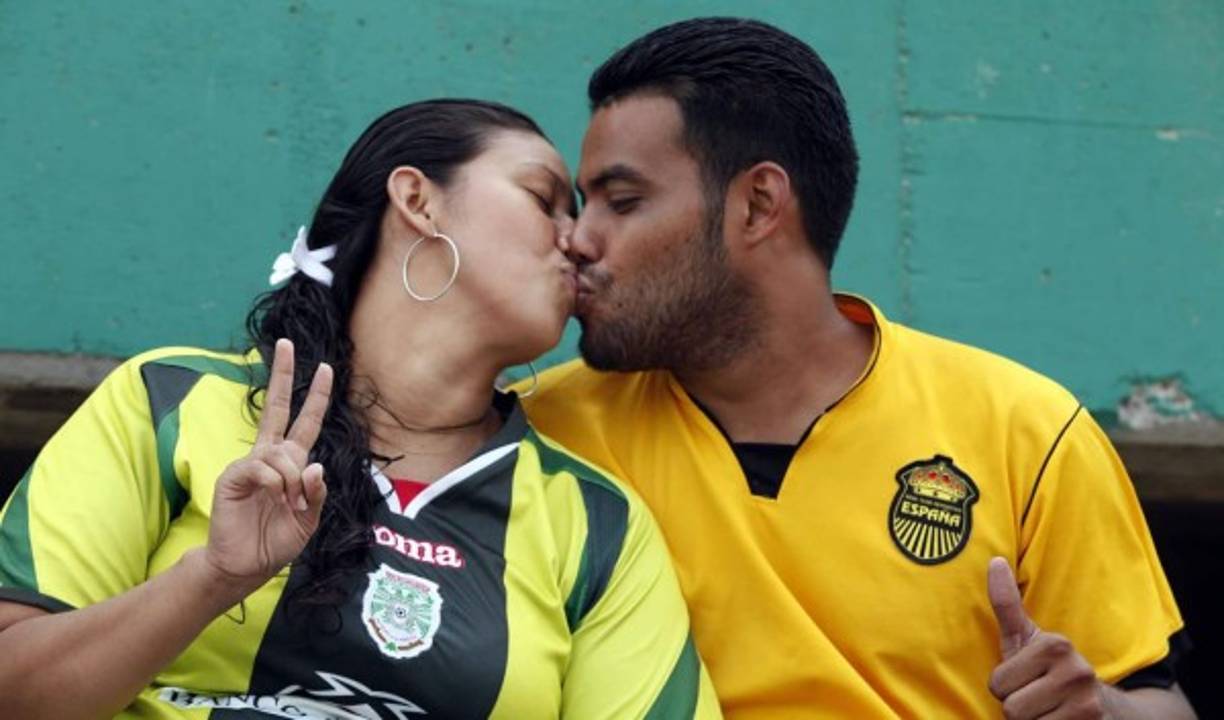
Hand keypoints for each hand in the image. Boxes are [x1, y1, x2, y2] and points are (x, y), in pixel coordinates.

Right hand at [204, 339, 333, 592]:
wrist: (246, 565)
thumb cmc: (276, 542)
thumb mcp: (309, 520)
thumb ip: (317, 495)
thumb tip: (316, 465)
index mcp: (291, 464)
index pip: (305, 422)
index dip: (316, 397)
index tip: (325, 368)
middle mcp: (270, 457)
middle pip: (278, 408)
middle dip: (282, 375)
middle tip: (285, 343)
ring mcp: (250, 464)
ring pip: (282, 452)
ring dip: (293, 480)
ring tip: (288, 505)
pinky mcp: (233, 475)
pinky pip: (262, 467)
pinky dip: (276, 483)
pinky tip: (275, 498)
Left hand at [988, 557, 1105, 718]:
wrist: (1106, 708)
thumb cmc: (1052, 671)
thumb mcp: (1028, 638)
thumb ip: (1007, 603)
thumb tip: (994, 561)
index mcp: (1055, 645)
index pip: (997, 684)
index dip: (1005, 688)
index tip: (1026, 680)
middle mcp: (1077, 671)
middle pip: (1012, 709)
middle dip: (1019, 709)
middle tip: (1039, 699)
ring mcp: (1088, 703)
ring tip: (1050, 712)